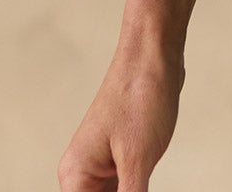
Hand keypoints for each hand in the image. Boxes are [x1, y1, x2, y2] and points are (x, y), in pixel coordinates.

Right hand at [58, 44, 183, 191]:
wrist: (155, 53)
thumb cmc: (141, 96)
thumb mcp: (138, 161)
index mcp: (75, 175)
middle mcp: (83, 172)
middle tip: (140, 187)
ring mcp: (104, 164)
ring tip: (144, 183)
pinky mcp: (124, 156)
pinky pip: (125, 190)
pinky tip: (148, 187)